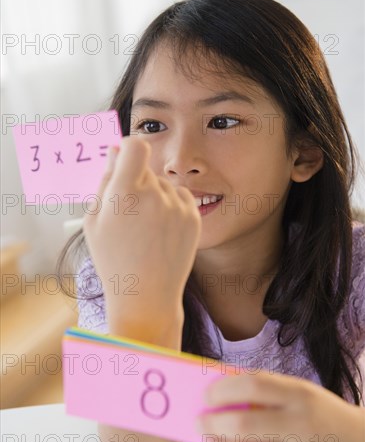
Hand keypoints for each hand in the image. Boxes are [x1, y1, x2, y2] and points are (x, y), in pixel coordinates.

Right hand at [83, 137, 200, 335]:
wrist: (146, 295)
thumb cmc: (113, 259)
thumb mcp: (94, 221)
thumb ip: (105, 180)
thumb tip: (116, 149)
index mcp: (125, 193)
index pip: (134, 146)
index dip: (128, 149)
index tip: (125, 160)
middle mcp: (155, 195)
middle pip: (147, 168)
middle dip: (137, 182)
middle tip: (130, 213)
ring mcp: (177, 207)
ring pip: (164, 184)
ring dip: (155, 196)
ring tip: (147, 228)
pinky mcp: (194, 217)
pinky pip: (180, 196)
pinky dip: (172, 206)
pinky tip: (162, 230)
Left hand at [196, 370, 364, 441]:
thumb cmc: (321, 413)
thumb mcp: (300, 391)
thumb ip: (265, 392)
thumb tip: (220, 395)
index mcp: (300, 395)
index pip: (253, 386)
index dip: (222, 390)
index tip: (206, 394)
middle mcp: (301, 425)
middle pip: (243, 425)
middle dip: (212, 423)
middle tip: (200, 422)